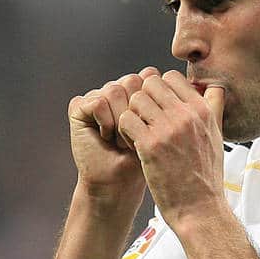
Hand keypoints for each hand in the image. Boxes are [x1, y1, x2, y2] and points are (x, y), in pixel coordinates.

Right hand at [68, 68, 160, 202]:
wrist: (117, 182)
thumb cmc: (140, 159)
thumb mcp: (160, 129)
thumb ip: (165, 102)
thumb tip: (181, 80)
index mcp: (136, 91)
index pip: (149, 76)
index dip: (152, 103)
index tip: (151, 128)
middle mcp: (116, 90)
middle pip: (132, 80)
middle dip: (136, 112)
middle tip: (133, 137)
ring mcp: (96, 96)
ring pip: (114, 90)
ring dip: (120, 121)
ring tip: (119, 141)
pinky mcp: (78, 107)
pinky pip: (98, 102)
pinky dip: (105, 122)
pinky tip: (105, 137)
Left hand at [117, 71, 226, 230]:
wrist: (199, 209)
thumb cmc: (205, 176)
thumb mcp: (217, 136)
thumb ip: (214, 108)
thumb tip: (214, 87)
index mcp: (202, 110)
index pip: (171, 77)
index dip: (159, 90)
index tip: (157, 108)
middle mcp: (186, 115)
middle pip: (151, 83)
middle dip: (143, 99)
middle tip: (143, 119)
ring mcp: (168, 129)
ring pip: (136, 99)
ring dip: (132, 114)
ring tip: (137, 132)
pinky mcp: (150, 145)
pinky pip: (126, 120)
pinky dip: (124, 130)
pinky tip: (132, 144)